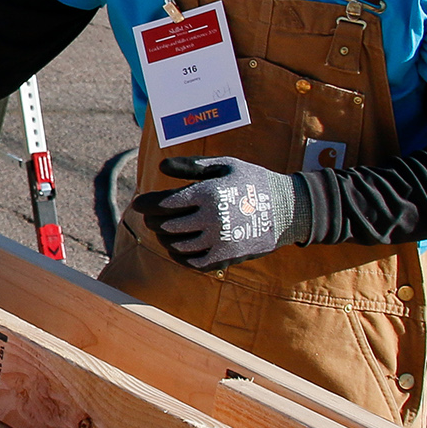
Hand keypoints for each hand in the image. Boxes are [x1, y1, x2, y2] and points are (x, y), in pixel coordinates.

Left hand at [135, 156, 297, 270]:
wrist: (288, 209)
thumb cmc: (252, 181)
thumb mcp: (225, 165)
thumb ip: (191, 166)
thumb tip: (161, 167)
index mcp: (210, 193)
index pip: (165, 203)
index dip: (146, 204)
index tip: (138, 204)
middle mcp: (212, 219)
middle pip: (167, 225)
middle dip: (152, 220)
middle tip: (149, 217)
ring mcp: (219, 241)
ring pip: (176, 245)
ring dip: (164, 238)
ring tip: (162, 230)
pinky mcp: (225, 258)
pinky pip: (192, 262)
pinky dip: (179, 255)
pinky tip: (176, 247)